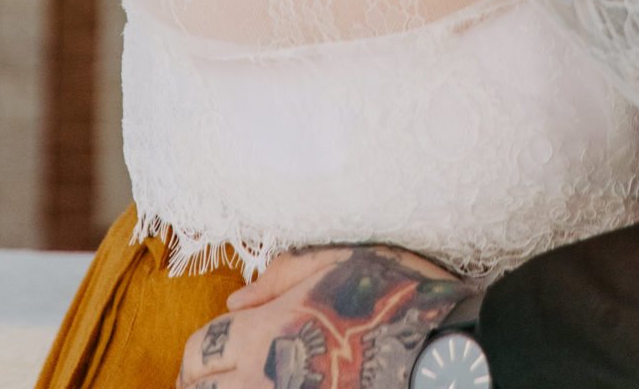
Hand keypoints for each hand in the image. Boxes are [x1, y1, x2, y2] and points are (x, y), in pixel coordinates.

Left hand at [176, 243, 464, 388]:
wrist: (439, 355)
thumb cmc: (394, 301)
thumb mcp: (339, 262)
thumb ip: (283, 276)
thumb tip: (236, 299)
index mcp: (262, 333)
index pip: (198, 353)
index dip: (204, 354)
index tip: (221, 354)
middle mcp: (260, 380)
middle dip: (205, 384)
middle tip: (227, 380)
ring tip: (253, 387)